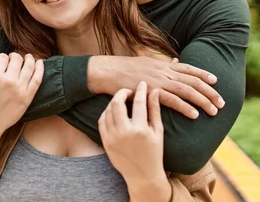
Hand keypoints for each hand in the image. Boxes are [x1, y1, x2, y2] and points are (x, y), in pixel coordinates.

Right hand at [0, 53, 43, 146]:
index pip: (2, 57)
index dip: (1, 58)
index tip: (0, 63)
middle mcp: (9, 81)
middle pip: (16, 59)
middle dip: (14, 57)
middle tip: (13, 59)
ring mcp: (20, 89)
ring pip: (29, 66)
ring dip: (29, 59)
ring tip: (28, 57)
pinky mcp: (27, 97)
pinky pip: (37, 79)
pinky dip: (40, 68)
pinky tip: (40, 63)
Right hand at [88, 56, 223, 118]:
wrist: (108, 71)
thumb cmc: (126, 69)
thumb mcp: (147, 63)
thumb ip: (163, 64)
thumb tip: (175, 61)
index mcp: (164, 65)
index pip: (189, 69)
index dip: (204, 74)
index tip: (216, 81)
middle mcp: (165, 71)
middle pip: (193, 81)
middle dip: (210, 92)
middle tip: (222, 102)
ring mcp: (158, 81)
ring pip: (186, 91)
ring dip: (202, 101)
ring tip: (214, 111)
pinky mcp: (151, 92)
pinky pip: (172, 100)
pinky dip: (185, 107)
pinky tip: (195, 115)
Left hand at [99, 82, 170, 200]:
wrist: (142, 175)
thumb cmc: (154, 152)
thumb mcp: (158, 131)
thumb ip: (155, 110)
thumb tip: (155, 91)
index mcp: (140, 129)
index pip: (139, 102)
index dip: (140, 90)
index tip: (142, 83)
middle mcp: (124, 133)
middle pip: (117, 103)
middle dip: (122, 92)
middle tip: (128, 91)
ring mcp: (113, 138)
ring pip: (108, 111)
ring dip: (114, 102)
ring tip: (122, 100)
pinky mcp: (105, 142)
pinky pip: (102, 121)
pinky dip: (106, 113)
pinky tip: (114, 111)